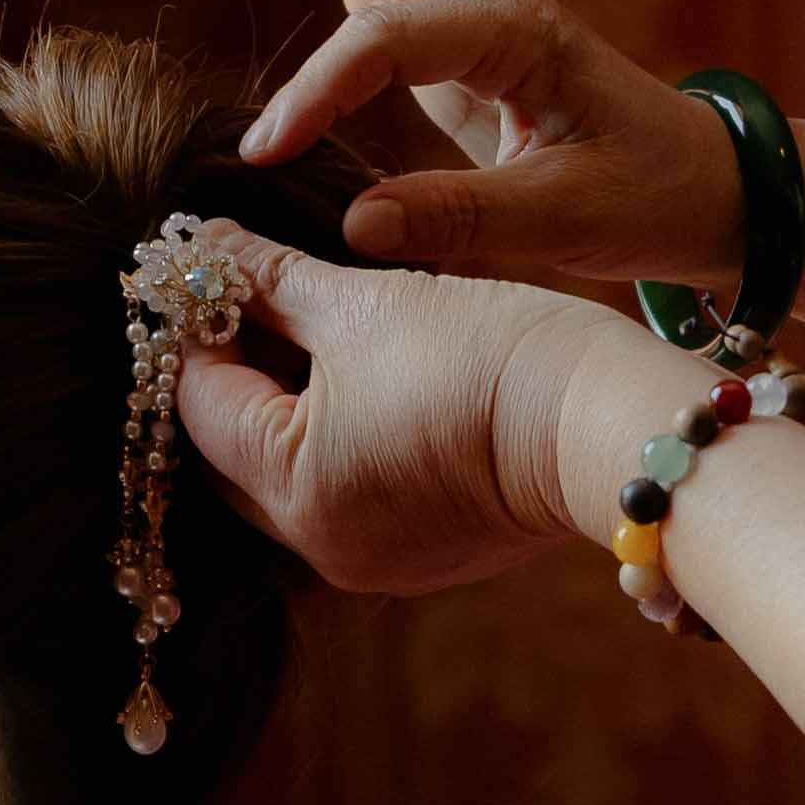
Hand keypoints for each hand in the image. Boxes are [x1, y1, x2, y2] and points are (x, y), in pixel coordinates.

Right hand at [158, 0, 743, 290]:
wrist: (709, 189)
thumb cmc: (650, 201)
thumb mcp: (565, 223)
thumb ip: (461, 221)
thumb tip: (354, 223)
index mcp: (516, 35)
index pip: (385, 40)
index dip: (317, 91)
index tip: (264, 155)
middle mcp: (490, 4)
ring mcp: (473, 16)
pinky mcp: (462, 47)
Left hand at [172, 222, 618, 595]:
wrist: (608, 422)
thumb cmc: (488, 356)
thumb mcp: (363, 301)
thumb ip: (269, 278)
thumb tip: (204, 244)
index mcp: (291, 487)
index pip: (199, 400)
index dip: (196, 326)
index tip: (205, 268)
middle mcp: (319, 545)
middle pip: (232, 453)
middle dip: (234, 376)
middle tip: (247, 299)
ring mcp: (372, 560)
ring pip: (288, 477)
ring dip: (284, 410)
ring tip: (306, 334)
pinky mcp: (421, 558)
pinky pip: (345, 497)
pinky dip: (336, 445)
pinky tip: (362, 386)